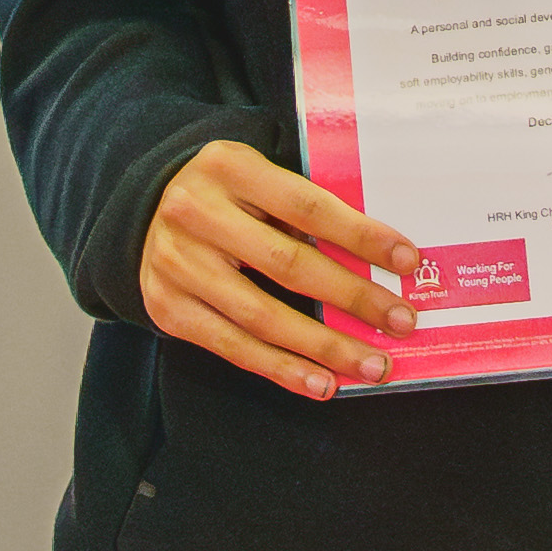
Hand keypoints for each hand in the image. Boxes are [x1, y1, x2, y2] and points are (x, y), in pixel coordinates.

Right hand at [139, 139, 420, 400]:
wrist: (143, 208)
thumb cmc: (225, 192)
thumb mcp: (256, 174)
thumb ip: (301, 204)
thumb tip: (377, 257)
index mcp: (229, 167)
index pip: (307, 205)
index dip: (360, 236)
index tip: (407, 260)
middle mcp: (196, 213)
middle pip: (288, 265)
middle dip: (353, 298)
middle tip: (401, 321)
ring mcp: (177, 264)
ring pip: (263, 317)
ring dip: (325, 347)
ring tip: (372, 364)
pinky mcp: (167, 309)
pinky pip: (233, 347)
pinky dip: (282, 370)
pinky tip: (322, 383)